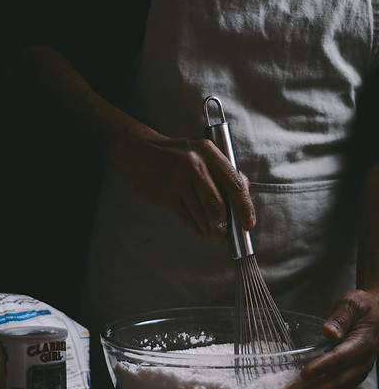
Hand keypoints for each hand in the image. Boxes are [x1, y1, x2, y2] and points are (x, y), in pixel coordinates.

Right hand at [113, 126, 255, 243]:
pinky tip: (201, 233)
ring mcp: (178, 180)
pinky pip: (186, 219)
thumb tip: (242, 203)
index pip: (234, 182)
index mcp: (208, 152)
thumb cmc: (177, 156)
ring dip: (210, 231)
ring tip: (214, 236)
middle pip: (217, 204)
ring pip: (201, 215)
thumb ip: (222, 172)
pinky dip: (196, 230)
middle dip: (224, 226)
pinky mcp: (165, 195)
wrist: (139, 151)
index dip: (244, 206)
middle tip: (226, 236)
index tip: (248, 223)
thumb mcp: (201, 153)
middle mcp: (194, 165)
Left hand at [293, 288, 378, 388]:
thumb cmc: (362, 306)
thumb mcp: (352, 303)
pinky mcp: (353, 379)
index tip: (305, 374)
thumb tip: (328, 331)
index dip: (323, 366)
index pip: (341, 357)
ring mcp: (358, 373)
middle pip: (340, 381)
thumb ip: (340, 318)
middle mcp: (362, 363)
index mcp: (362, 343)